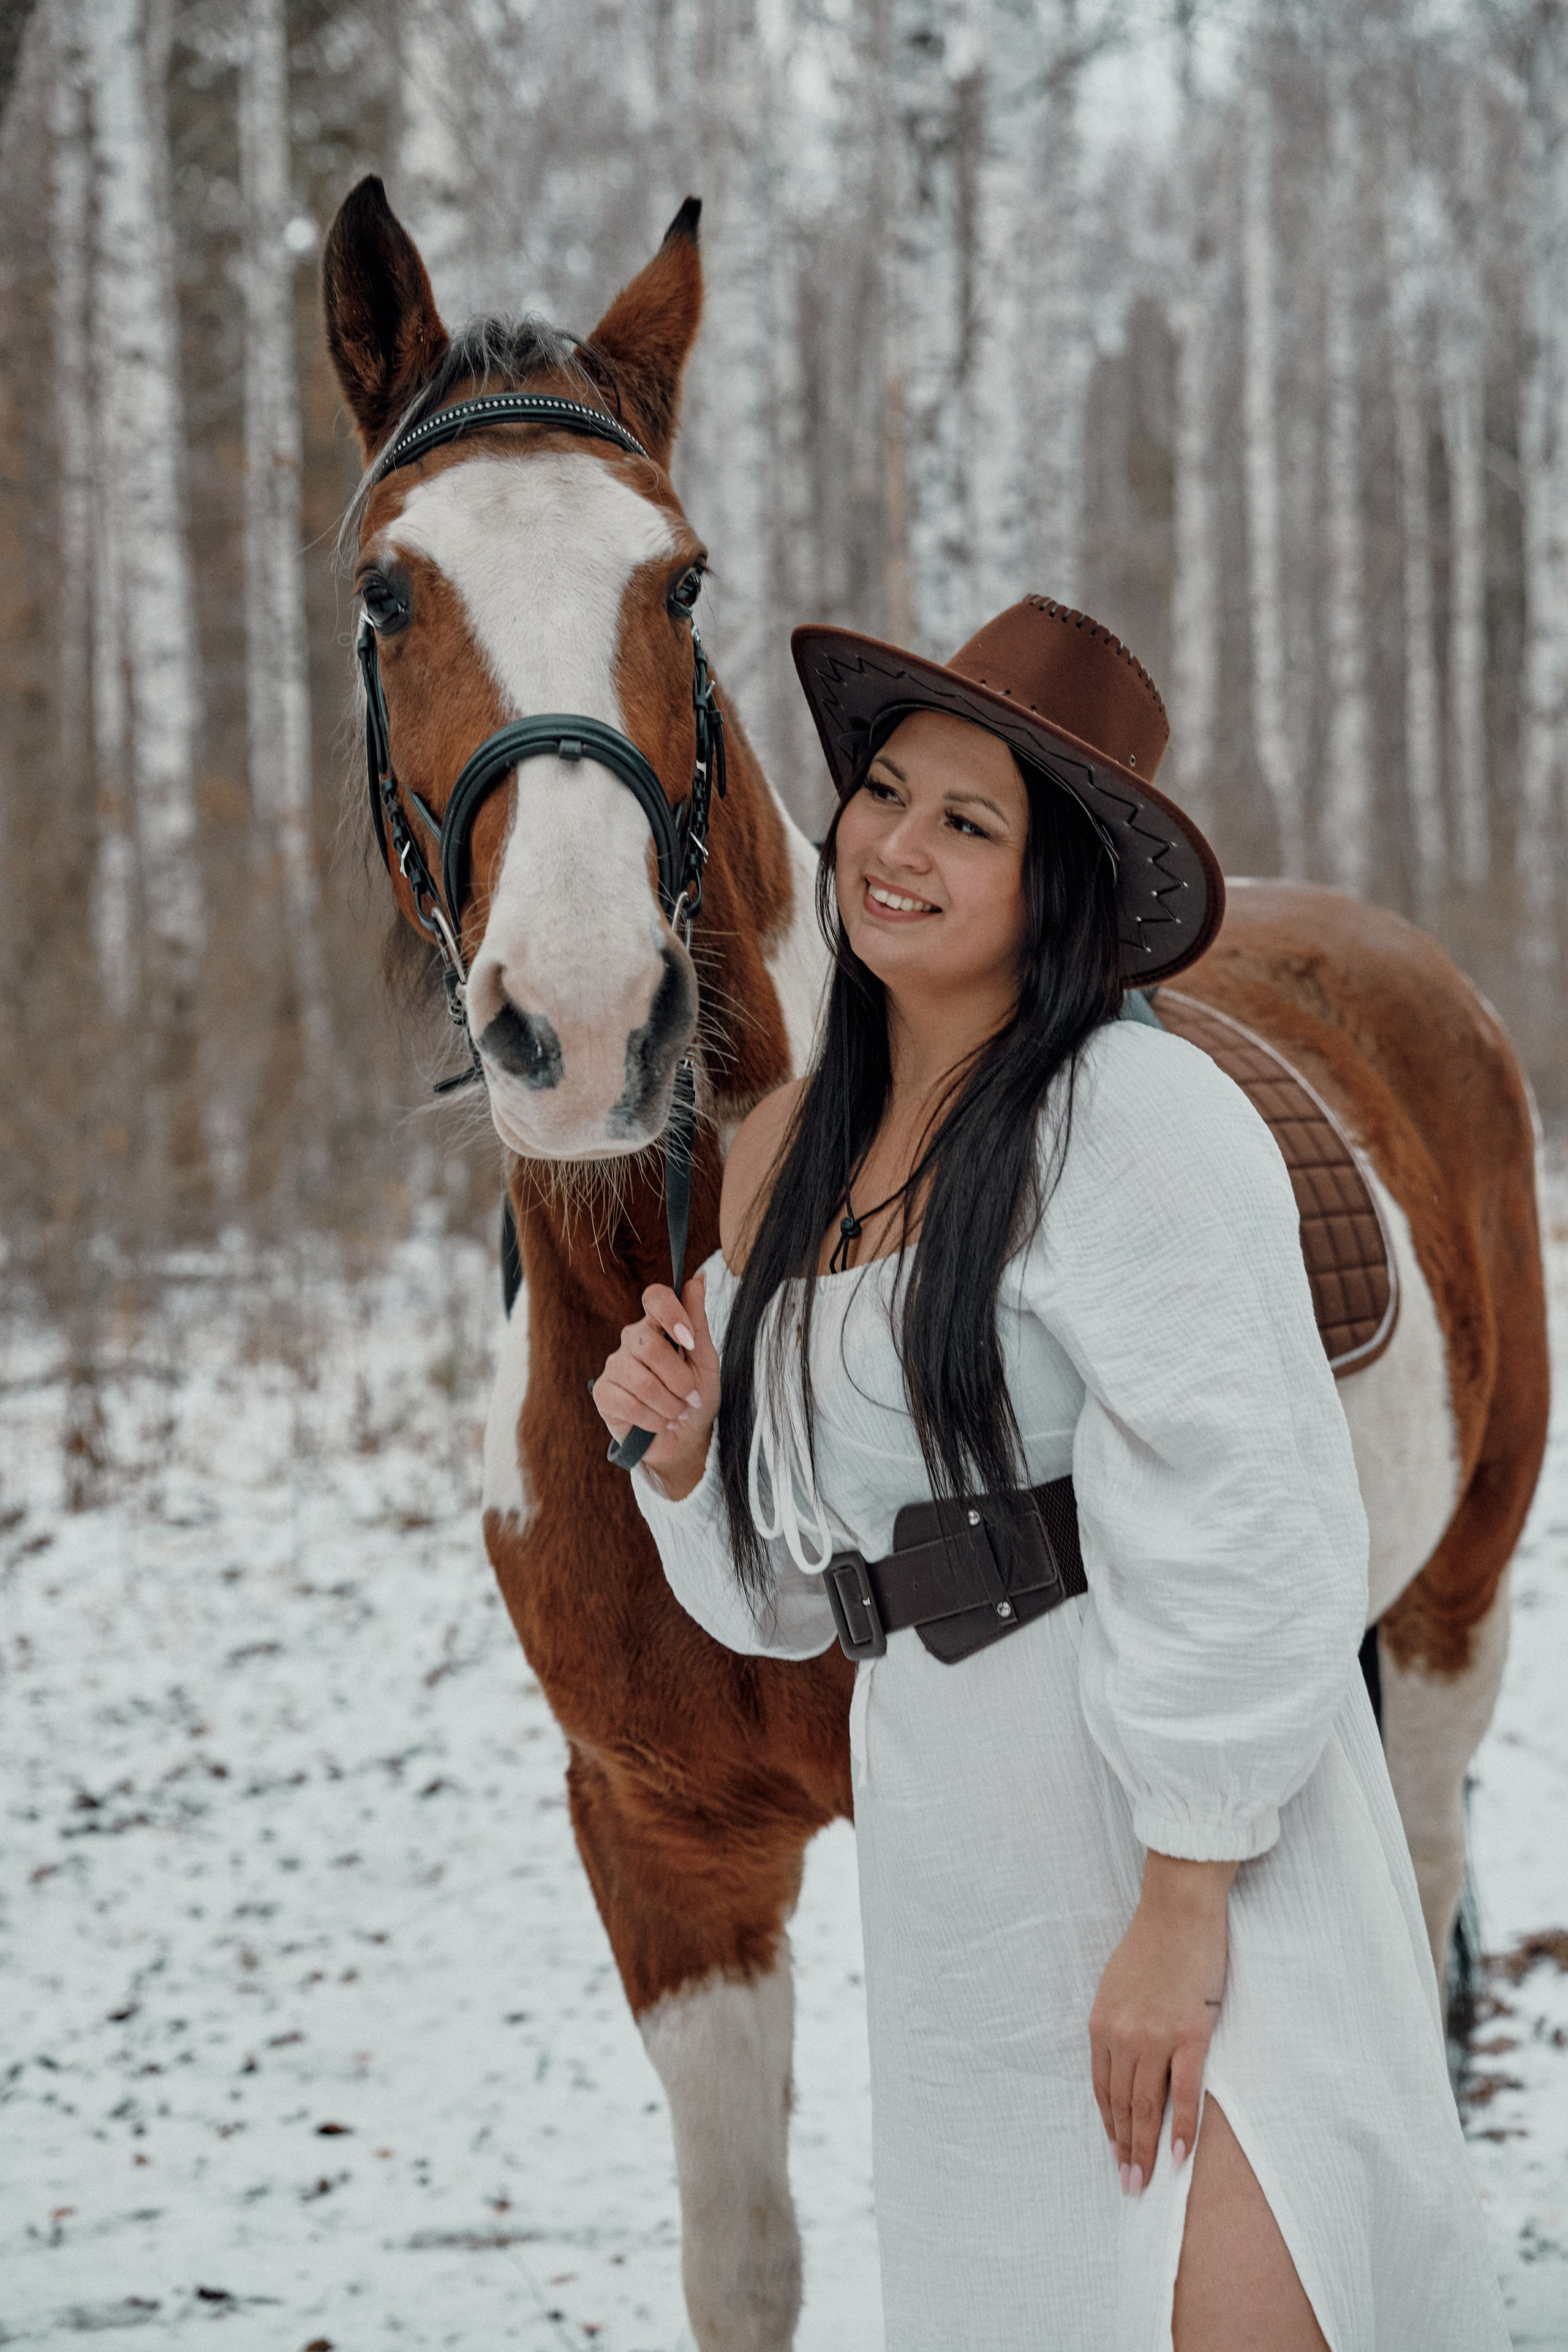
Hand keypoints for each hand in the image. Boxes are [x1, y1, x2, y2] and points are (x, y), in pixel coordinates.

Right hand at [593, 1271, 719, 1497]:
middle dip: (679, 1379)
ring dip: (670, 1405)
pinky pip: (630, 1404)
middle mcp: (632, 1340)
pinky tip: (661, 1424)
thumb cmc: (695, 1397)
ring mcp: (614, 1366)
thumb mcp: (705, 1361)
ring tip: (677, 1414)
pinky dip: (654, 1420)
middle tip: (690, 1398)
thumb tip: (699, 1277)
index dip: (672, 1313)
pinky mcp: (603, 1393)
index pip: (655, 1297)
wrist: (684, 1439)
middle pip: (650, 1345)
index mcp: (657, 1326)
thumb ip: (698, 1321)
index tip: (689, 1342)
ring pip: (643, 1380)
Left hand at [1088, 1853, 1233, 2194]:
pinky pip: (1183, 2093)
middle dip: (1123, 2147)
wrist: (1178, 1909)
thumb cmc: (1152, 1941)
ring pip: (1146, 2106)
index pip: (1101, 2087)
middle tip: (1128, 2183)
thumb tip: (1124, 2056)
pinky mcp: (1189, 2034)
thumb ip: (1119, 2022)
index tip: (1114, 2149)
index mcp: (1102, 2023)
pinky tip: (1180, 2156)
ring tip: (1147, 2181)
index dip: (1108, 2123)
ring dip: (1146, 2148)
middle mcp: (1122, 2035)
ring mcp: (1155, 2037)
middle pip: (1120, 2104)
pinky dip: (1182, 2128)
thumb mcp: (1118, 1984)